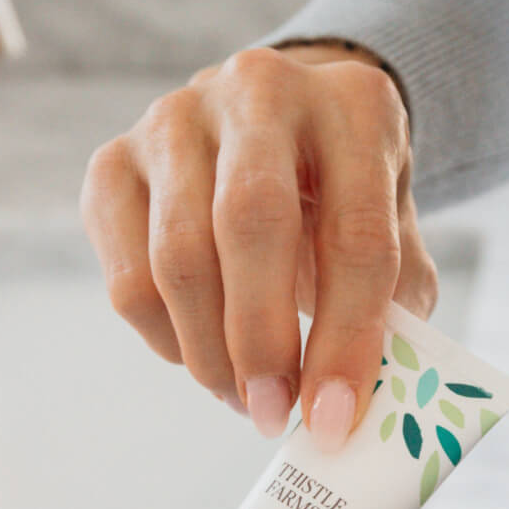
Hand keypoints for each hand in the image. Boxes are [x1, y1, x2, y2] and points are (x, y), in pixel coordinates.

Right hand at [80, 42, 437, 449]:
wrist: (278, 127)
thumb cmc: (342, 195)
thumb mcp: (394, 231)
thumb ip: (393, 307)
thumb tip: (356, 400)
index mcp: (355, 106)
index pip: (355, 235)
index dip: (347, 340)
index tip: (334, 419)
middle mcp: (261, 90)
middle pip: (250, 223)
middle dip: (261, 341)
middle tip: (273, 414)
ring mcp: (176, 119)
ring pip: (178, 258)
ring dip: (210, 355)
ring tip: (245, 401)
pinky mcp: (114, 163)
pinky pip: (129, 279)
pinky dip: (166, 341)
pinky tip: (204, 357)